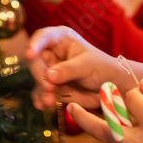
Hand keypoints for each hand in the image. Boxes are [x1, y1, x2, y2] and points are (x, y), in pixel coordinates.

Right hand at [25, 26, 142, 110]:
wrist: (112, 88)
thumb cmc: (102, 67)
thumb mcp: (86, 65)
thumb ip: (68, 70)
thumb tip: (48, 76)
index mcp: (61, 39)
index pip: (42, 37)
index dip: (34, 44)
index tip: (30, 55)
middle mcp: (52, 53)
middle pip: (36, 61)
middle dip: (40, 74)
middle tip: (48, 87)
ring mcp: (51, 71)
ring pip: (38, 79)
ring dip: (41, 90)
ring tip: (49, 100)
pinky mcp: (53, 88)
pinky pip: (42, 93)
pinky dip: (42, 99)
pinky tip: (44, 105)